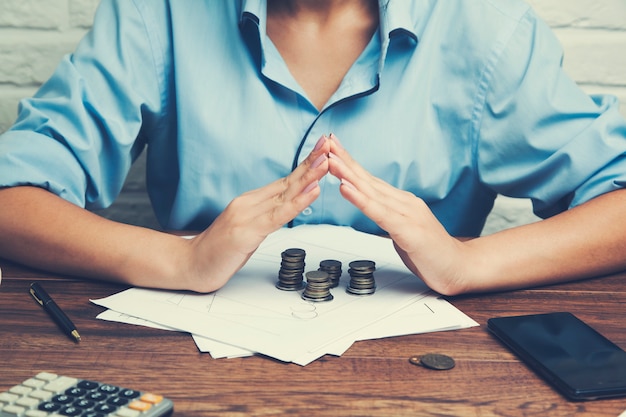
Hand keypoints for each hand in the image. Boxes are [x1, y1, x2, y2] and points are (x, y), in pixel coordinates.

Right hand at [184, 135, 330, 292]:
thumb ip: (264, 218)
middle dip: (311, 163)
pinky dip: (297, 203)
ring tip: (326, 162)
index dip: (305, 165)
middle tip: (330, 144)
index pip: (284, 181)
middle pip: (287, 181)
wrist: (189, 265)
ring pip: (285, 194)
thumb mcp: (246, 230)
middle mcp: (249, 203)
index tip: (323, 150)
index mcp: (250, 202)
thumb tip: (285, 211)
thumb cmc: (217, 251)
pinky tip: (311, 192)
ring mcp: (246, 216)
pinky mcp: (246, 232)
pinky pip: (277, 216)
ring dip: (308, 177)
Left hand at [327, 134, 469, 294]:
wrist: (461, 268)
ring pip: (371, 192)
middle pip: (368, 179)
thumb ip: (388, 219)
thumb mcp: (404, 231)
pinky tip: (345, 188)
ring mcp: (407, 214)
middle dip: (345, 160)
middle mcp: (404, 202)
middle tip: (325, 142)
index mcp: (401, 203)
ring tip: (330, 160)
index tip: (333, 149)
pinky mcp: (408, 230)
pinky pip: (378, 213)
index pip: (370, 180)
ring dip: (348, 174)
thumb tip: (373, 212)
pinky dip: (360, 199)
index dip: (350, 164)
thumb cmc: (432, 253)